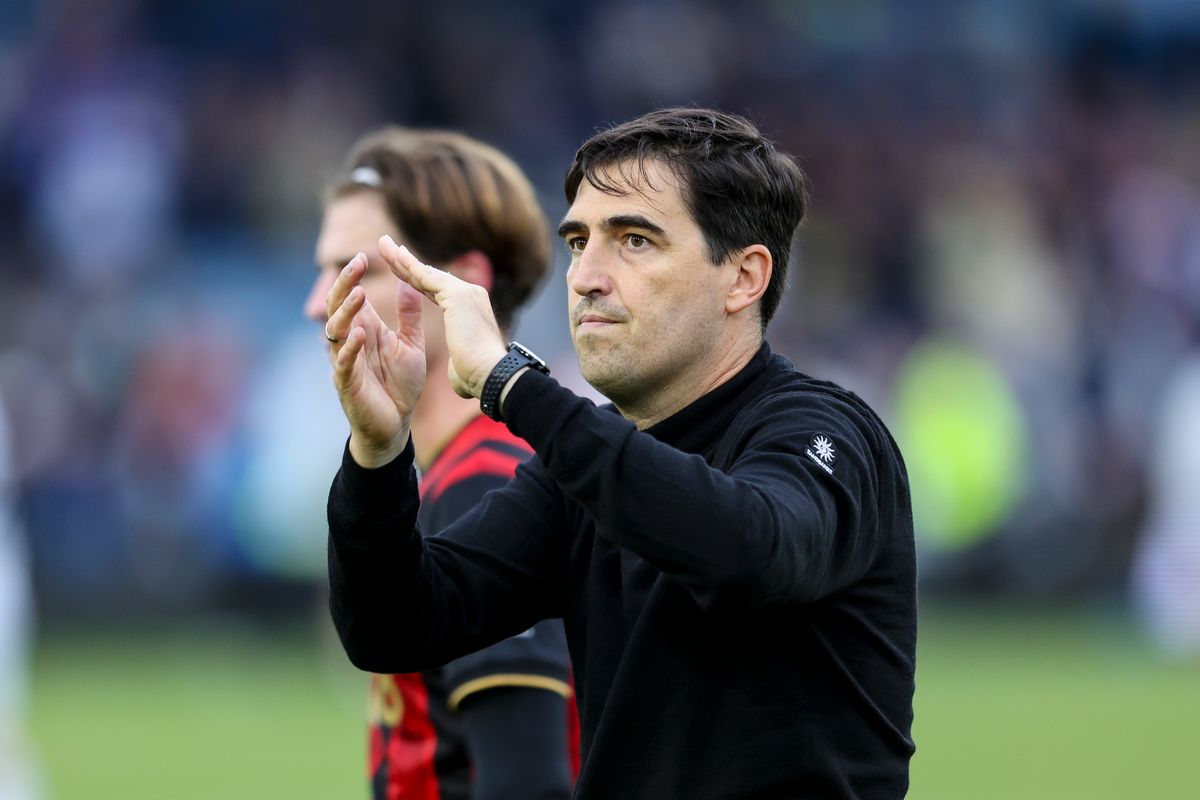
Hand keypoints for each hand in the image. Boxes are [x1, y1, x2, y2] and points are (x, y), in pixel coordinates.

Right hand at [324, 252, 426, 466]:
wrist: (396, 425)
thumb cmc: (400, 385)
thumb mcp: (409, 343)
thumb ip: (409, 315)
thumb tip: (410, 280)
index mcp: (365, 330)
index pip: (352, 296)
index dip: (355, 276)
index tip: (365, 254)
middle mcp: (350, 342)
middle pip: (338, 307)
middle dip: (346, 284)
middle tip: (356, 264)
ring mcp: (345, 363)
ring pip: (336, 332)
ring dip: (346, 312)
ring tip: (359, 295)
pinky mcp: (348, 385)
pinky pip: (344, 364)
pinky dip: (350, 349)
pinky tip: (360, 334)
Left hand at [378, 235, 507, 398]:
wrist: (492, 375)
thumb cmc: (477, 377)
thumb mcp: (463, 363)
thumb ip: (458, 358)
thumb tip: (457, 368)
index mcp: (470, 309)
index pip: (437, 290)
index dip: (417, 280)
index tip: (401, 271)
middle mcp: (470, 295)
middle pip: (430, 276)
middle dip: (407, 263)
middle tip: (387, 246)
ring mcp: (465, 292)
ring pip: (426, 273)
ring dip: (403, 258)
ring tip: (384, 245)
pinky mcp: (457, 295)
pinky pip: (426, 277)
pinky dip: (408, 266)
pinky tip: (393, 256)